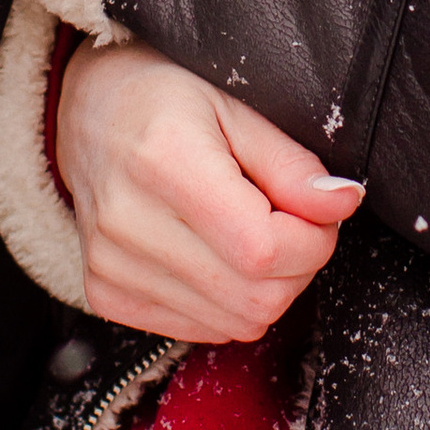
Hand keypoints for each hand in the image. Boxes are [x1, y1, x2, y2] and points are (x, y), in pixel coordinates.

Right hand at [57, 42, 361, 343]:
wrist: (88, 112)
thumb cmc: (163, 99)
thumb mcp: (236, 107)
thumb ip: (290, 164)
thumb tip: (341, 203)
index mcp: (164, 162)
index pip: (264, 249)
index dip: (313, 240)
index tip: (318, 212)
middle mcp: (128, 222)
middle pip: (256, 298)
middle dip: (297, 266)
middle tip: (289, 221)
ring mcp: (111, 266)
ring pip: (236, 323)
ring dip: (266, 287)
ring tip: (248, 233)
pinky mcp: (106, 294)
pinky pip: (203, 329)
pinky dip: (229, 301)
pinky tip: (214, 254)